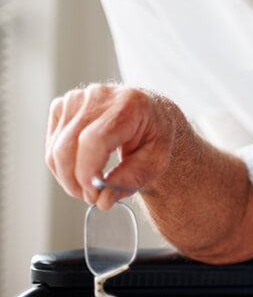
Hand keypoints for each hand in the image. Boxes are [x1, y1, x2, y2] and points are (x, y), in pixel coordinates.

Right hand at [46, 83, 177, 208]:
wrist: (152, 112)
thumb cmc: (156, 133)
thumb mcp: (156, 160)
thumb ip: (131, 179)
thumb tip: (102, 200)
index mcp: (129, 104)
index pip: (94, 139)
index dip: (87, 172)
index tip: (93, 194)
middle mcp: (100, 95)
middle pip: (68, 146)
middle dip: (75, 181)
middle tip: (92, 197)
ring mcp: (78, 98)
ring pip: (56, 149)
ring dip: (67, 176)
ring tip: (89, 185)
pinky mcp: (63, 105)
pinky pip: (52, 144)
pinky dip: (62, 165)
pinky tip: (81, 169)